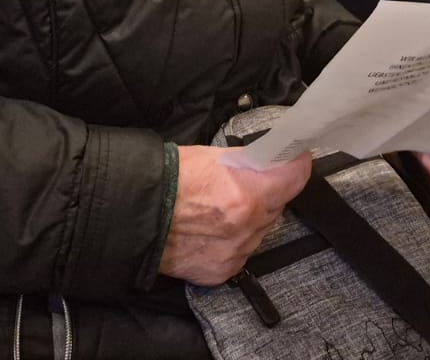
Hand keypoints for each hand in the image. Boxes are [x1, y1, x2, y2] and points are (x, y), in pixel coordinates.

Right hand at [160, 148, 311, 285]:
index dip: (296, 165)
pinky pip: (240, 252)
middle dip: (268, 193)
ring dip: (251, 219)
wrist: (133, 214)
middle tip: (249, 182)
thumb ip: (248, 162)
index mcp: (247, 194)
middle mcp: (245, 228)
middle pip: (277, 206)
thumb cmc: (168, 179)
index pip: (294, 178)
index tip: (296, 159)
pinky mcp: (221, 272)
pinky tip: (211, 229)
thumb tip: (269, 158)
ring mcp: (234, 253)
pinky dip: (233, 241)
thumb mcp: (213, 156)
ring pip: (259, 232)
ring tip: (222, 207)